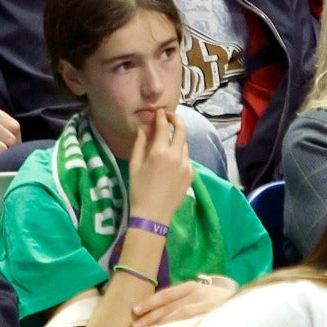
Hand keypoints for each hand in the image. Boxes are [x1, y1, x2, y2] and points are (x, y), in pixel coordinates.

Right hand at [128, 107, 192, 225]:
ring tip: (167, 145)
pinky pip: (187, 158)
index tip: (159, 112)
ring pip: (184, 144)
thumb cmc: (139, 189)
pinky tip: (171, 163)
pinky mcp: (191, 174)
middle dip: (176, 119)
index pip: (163, 126)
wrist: (153, 214)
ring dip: (177, 140)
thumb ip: (139, 144)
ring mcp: (186, 165)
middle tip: (169, 118)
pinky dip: (180, 155)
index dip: (161, 116)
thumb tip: (143, 128)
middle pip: (182, 129)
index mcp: (159, 152)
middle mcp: (176, 156)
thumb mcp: (135, 165)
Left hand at [130, 278, 234, 326]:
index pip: (167, 294)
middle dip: (151, 317)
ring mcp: (207, 305)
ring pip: (179, 315)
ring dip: (161, 324)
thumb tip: (155, 316)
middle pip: (170, 305)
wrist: (247, 303)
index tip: (134, 311)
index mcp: (193, 287)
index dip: (150, 302)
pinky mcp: (214, 317)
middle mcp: (199, 293)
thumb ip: (183, 303)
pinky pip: (193, 324)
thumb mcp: (200, 297)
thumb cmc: (217, 303)